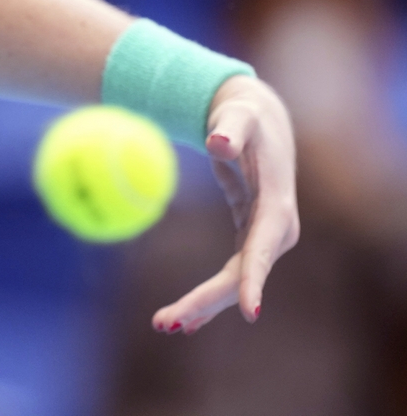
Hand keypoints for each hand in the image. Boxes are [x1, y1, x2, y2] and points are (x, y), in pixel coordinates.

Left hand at [151, 75, 298, 333]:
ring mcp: (264, 238)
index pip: (264, 249)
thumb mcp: (238, 116)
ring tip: (164, 324)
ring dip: (202, 306)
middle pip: (241, 276)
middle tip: (164, 321)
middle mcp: (276, 231)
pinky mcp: (249, 238)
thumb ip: (230, 128)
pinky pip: (230, 275)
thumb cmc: (245, 116)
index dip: (256, 280)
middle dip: (206, 301)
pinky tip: (186, 321)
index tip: (250, 313)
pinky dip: (208, 297)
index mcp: (276, 206)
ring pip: (233, 282)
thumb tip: (217, 141)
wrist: (257, 120)